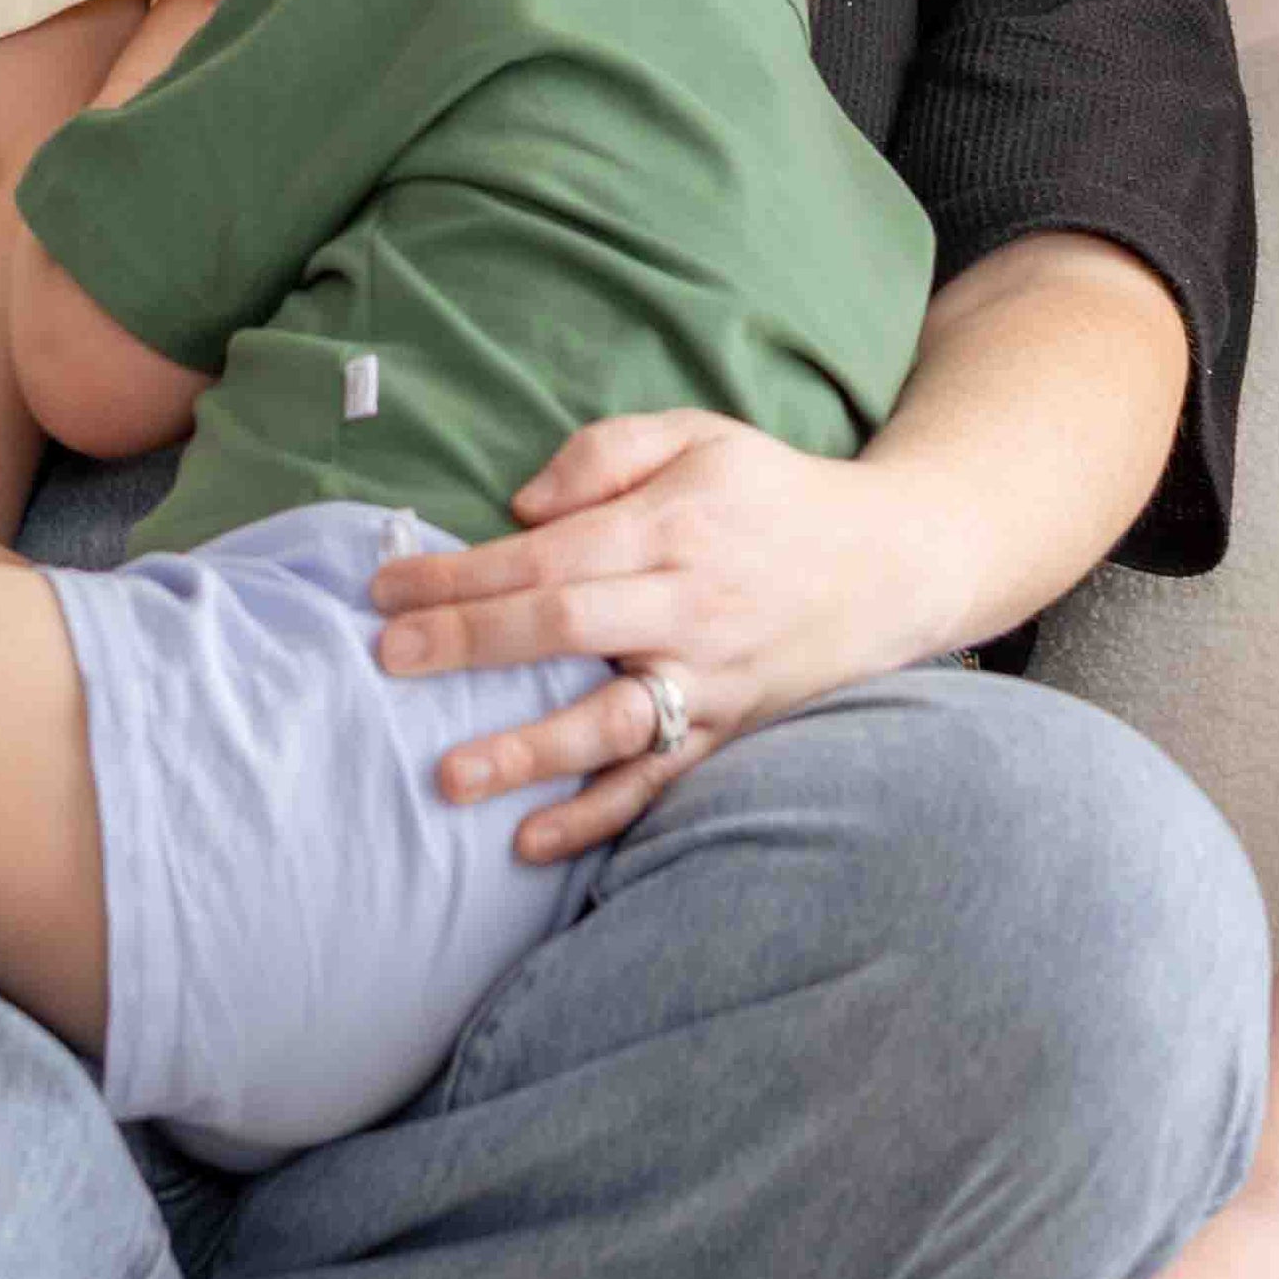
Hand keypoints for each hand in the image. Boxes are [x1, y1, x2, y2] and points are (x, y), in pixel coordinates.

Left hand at [367, 410, 918, 860]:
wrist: (893, 562)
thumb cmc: (774, 494)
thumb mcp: (699, 436)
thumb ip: (605, 453)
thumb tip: (519, 508)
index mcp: (673, 526)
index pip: (548, 553)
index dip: (461, 573)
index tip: (385, 589)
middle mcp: (691, 606)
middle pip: (564, 626)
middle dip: (468, 643)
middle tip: (387, 661)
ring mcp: (713, 679)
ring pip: (612, 721)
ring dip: (528, 751)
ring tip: (450, 776)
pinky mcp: (731, 732)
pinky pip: (659, 782)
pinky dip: (599, 817)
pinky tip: (532, 843)